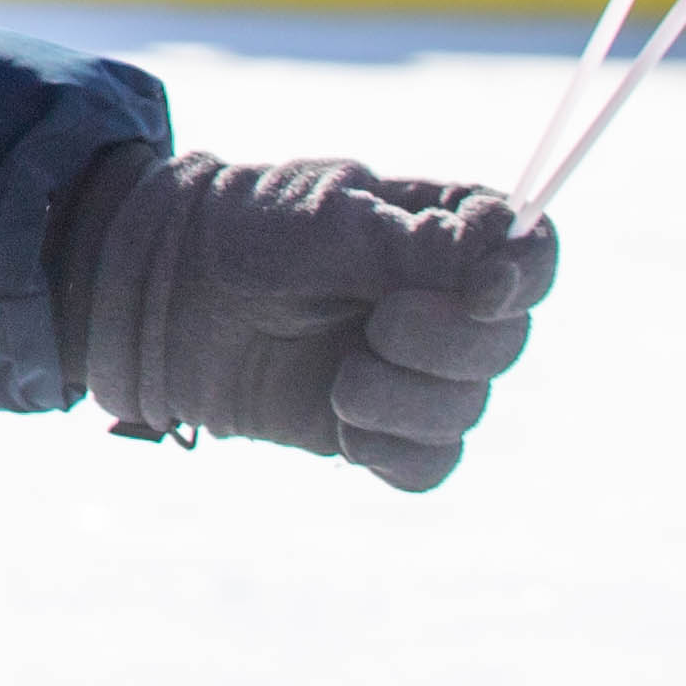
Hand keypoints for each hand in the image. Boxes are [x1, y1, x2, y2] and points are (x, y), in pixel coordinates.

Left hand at [50, 153, 555, 491]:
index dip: (524, 277)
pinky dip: (394, 452)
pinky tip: (346, 427)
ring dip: (403, 400)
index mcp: (442, 232)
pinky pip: (429, 464)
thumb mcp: (323, 221)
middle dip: (443, 344)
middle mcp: (442, 303)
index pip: (530, 254)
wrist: (156, 297)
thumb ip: (414, 243)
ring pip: (466, 409)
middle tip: (375, 325)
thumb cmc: (240, 233)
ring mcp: (412, 370)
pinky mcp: (377, 429)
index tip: (482, 290)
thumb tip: (499, 254)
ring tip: (338, 380)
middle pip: (504, 342)